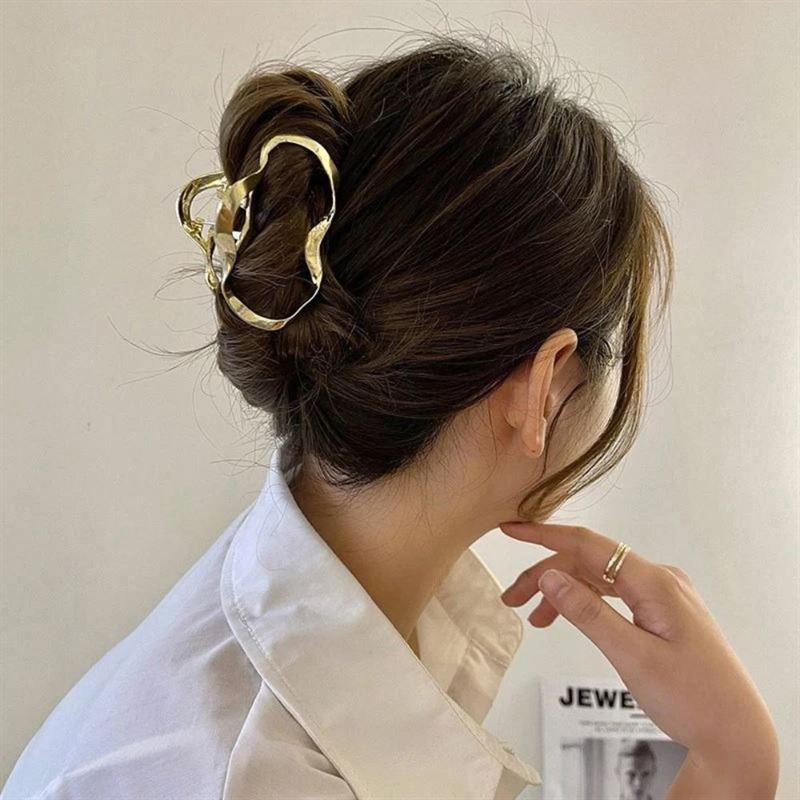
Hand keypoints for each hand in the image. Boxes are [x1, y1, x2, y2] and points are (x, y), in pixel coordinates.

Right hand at [498, 520, 779, 787]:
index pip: (588, 544)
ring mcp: (662, 595)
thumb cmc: (692, 699)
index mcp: (654, 582)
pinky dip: (586, 603)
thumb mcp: (631, 656)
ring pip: (599, 578)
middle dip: (546, 576)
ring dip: (563, 592)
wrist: (735, 735)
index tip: (511, 529)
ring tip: (535, 619)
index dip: (544, 535)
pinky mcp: (662, 612)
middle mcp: (659, 579)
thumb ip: (588, 612)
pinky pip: (615, 594)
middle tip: (511, 600)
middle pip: (589, 562)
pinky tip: (566, 618)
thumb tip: (549, 576)